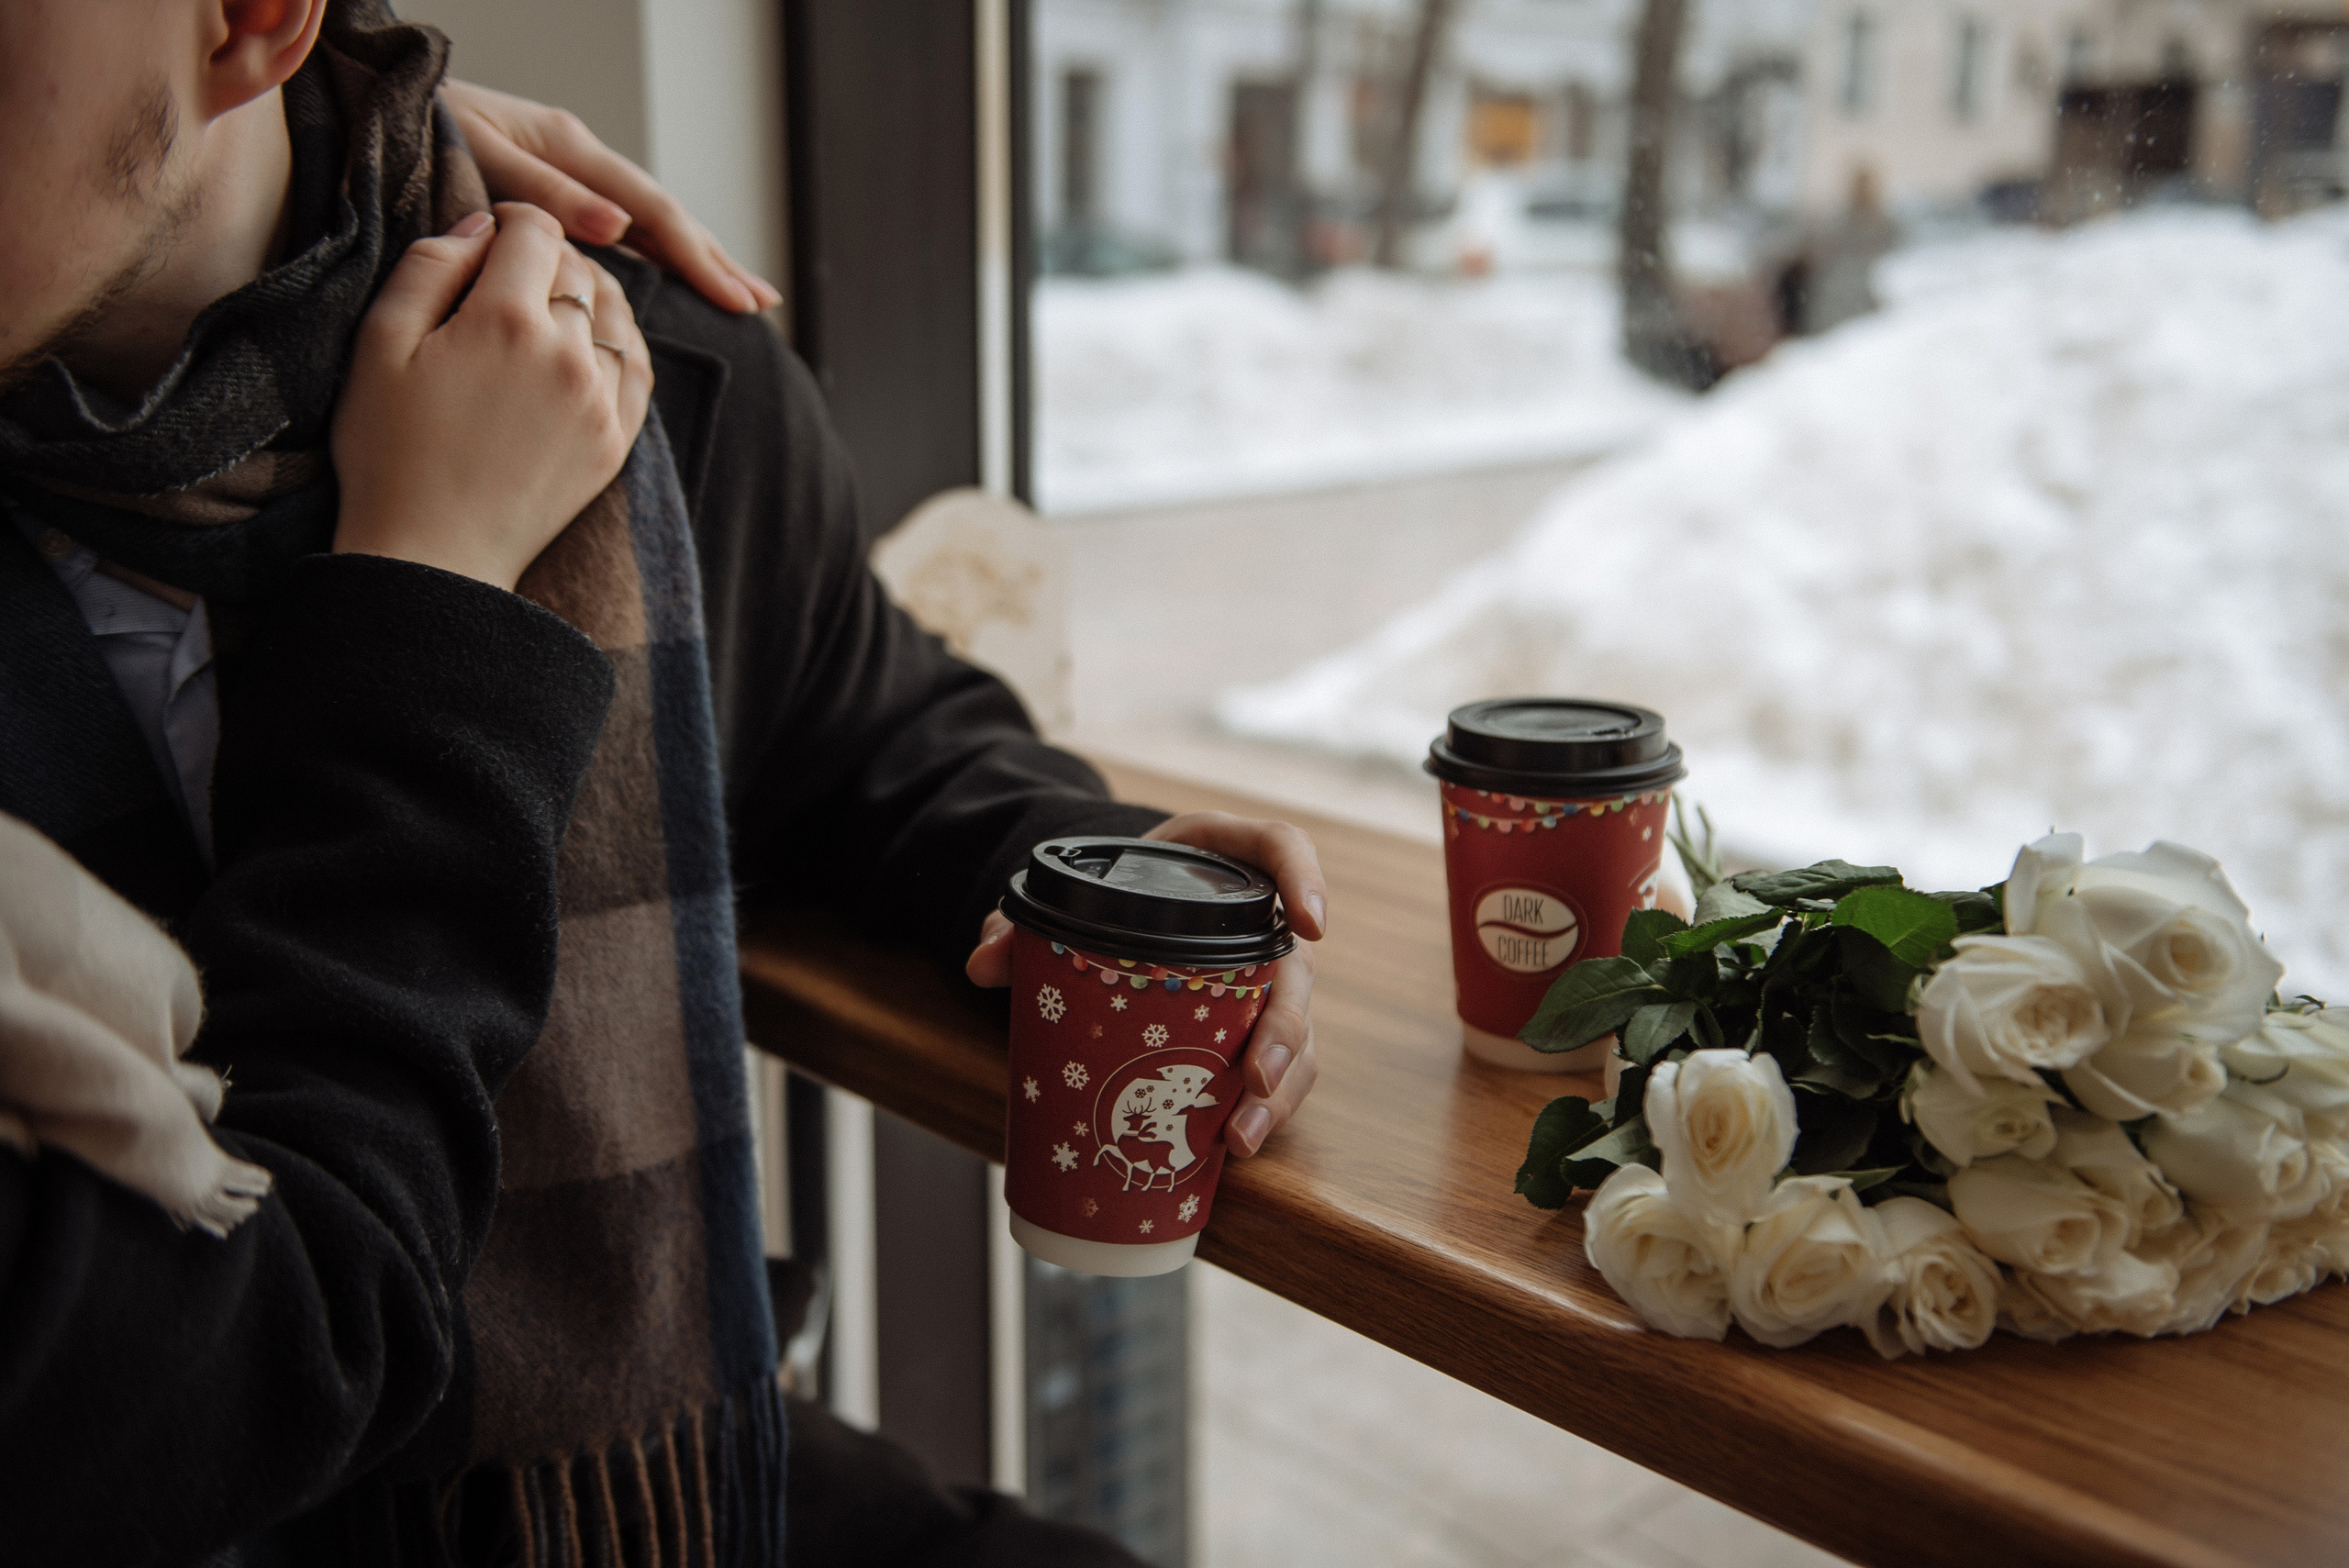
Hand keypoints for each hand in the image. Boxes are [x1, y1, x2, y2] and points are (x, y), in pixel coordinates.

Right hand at [331, 204, 652, 591]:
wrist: (433, 555)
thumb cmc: (389, 450)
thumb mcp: (379, 344)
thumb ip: (430, 267)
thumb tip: (483, 225)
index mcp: (505, 319)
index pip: (537, 229)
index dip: (512, 222)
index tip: (488, 240)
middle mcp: (567, 354)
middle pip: (580, 268)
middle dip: (548, 258)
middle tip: (511, 276)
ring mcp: (600, 401)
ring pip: (616, 314)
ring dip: (588, 296)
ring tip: (549, 308)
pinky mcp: (615, 441)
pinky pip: (637, 368)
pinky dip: (617, 343)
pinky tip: (586, 347)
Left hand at [445, 79, 782, 316]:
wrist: (376, 105)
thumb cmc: (415, 130)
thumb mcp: (475, 156)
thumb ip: (544, 195)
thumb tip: (618, 228)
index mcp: (568, 148)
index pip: (652, 212)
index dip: (697, 259)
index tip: (735, 300)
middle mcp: (578, 158)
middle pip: (664, 215)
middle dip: (714, 259)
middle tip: (762, 304)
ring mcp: (569, 173)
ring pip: (647, 221)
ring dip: (694, 257)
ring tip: (736, 291)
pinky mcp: (553, 187)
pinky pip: (618, 225)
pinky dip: (654, 251)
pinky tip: (672, 273)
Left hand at [966, 814, 1326, 1158]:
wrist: (1110, 917)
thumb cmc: (1101, 898)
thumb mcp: (1065, 900)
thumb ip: (1019, 925)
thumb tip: (983, 964)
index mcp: (1220, 859)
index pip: (1282, 847)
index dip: (1305, 877)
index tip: (1312, 922)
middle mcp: (1257, 919)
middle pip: (1295, 966)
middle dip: (1287, 1028)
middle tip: (1258, 1078)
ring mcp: (1265, 976)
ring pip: (1300, 1029)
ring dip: (1283, 1085)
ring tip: (1243, 1135)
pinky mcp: (1256, 1022)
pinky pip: (1283, 1064)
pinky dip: (1268, 1104)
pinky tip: (1238, 1143)